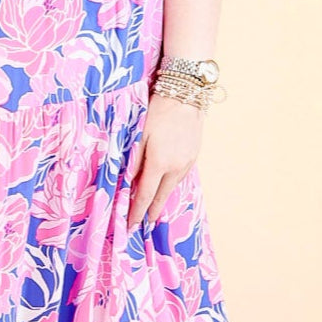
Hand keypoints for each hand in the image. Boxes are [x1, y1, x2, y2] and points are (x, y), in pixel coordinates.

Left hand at [127, 92, 203, 232]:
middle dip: (151, 212)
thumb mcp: (139, 135)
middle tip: (143, 224)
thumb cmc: (157, 112)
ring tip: (152, 209)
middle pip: (161, 197)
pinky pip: (179, 177)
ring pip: (172, 187)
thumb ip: (134, 161)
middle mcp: (176, 167)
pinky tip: (165, 186)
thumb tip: (127, 182)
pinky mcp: (194, 157)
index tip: (131, 225)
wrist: (185, 96)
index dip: (137, 212)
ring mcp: (187, 163)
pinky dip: (170, 184)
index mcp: (159, 163)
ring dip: (161, 199)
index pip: (145, 195)